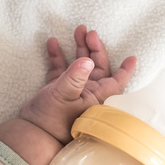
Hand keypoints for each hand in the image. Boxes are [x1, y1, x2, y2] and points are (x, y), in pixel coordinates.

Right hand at [18, 25, 136, 143]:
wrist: (32, 134)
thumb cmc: (51, 119)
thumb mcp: (63, 95)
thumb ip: (75, 76)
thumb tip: (87, 60)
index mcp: (96, 96)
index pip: (117, 81)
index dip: (125, 69)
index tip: (132, 57)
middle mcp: (88, 93)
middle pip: (98, 67)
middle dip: (94, 48)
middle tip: (89, 32)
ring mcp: (73, 91)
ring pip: (80, 65)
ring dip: (79, 48)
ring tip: (77, 30)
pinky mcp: (58, 90)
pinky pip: (61, 69)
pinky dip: (58, 56)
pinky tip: (52, 42)